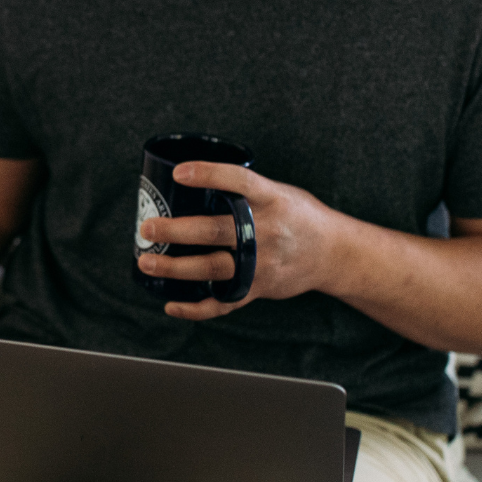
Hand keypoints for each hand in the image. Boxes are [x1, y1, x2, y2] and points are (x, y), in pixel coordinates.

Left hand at [134, 161, 342, 321]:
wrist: (335, 254)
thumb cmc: (300, 216)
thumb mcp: (280, 192)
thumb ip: (244, 189)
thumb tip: (194, 181)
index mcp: (273, 200)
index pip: (239, 182)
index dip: (209, 175)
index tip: (180, 173)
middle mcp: (266, 231)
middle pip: (215, 230)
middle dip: (176, 230)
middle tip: (147, 227)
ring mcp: (262, 263)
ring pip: (213, 268)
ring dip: (176, 267)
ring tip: (147, 261)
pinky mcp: (259, 288)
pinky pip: (224, 302)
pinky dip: (196, 308)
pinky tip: (171, 305)